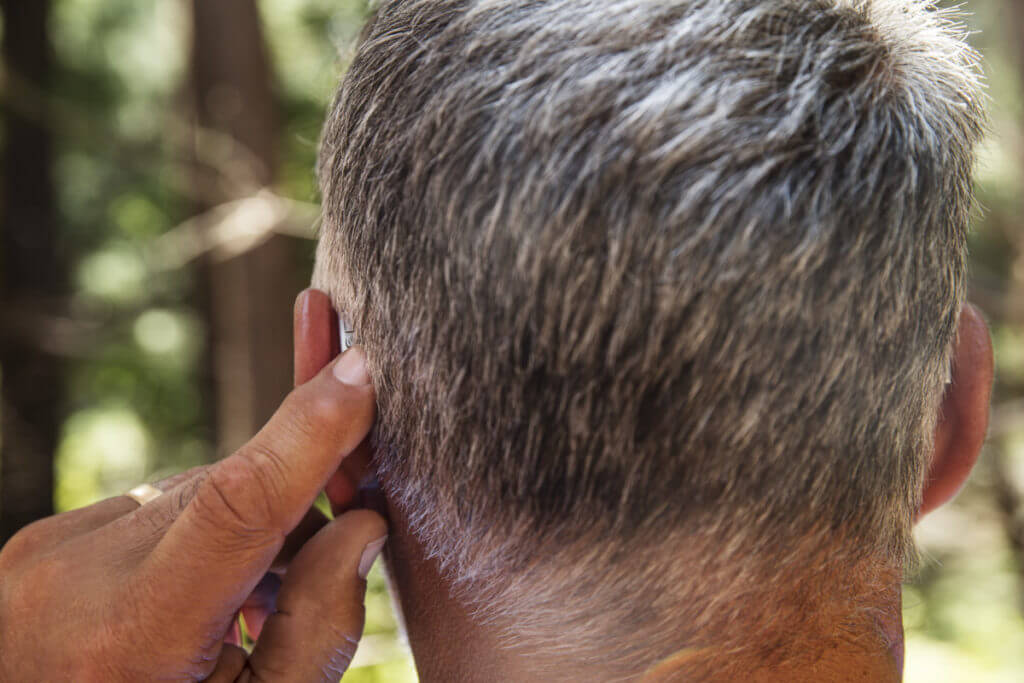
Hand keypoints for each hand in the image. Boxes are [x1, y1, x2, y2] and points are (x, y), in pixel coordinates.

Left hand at [0, 347, 386, 681]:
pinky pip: (149, 509)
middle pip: (229, 493)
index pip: (238, 502)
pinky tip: (193, 600)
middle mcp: (74, 577)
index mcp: (133, 636)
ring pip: (193, 495)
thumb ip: (319, 627)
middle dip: (295, 509)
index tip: (358, 371)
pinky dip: (192, 537)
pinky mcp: (41, 540)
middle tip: (327, 556)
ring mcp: (47, 552)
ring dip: (240, 530)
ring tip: (240, 612)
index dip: (308, 431)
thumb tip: (361, 524)